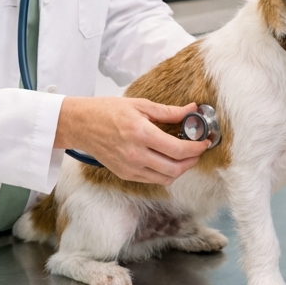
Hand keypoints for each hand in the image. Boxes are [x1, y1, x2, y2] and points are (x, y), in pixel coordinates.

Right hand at [54, 97, 208, 183]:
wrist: (81, 125)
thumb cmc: (107, 111)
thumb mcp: (140, 105)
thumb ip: (168, 111)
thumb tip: (191, 109)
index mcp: (141, 134)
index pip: (178, 149)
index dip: (196, 148)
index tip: (204, 142)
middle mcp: (136, 155)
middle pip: (175, 168)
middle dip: (192, 161)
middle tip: (197, 150)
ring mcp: (130, 168)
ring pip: (166, 178)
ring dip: (180, 170)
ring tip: (185, 157)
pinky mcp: (125, 175)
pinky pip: (152, 180)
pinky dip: (165, 174)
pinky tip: (168, 161)